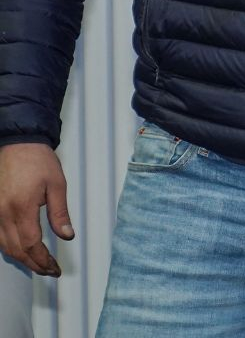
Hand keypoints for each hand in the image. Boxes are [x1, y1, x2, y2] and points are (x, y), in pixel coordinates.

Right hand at [0, 143, 72, 276]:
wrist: (18, 144)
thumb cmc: (38, 161)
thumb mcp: (57, 185)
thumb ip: (60, 213)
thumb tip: (67, 235)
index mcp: (21, 208)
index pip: (30, 244)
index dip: (42, 260)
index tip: (55, 268)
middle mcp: (3, 213)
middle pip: (16, 250)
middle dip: (34, 264)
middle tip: (50, 270)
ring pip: (4, 246)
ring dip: (21, 258)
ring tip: (39, 264)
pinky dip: (9, 247)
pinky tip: (21, 250)